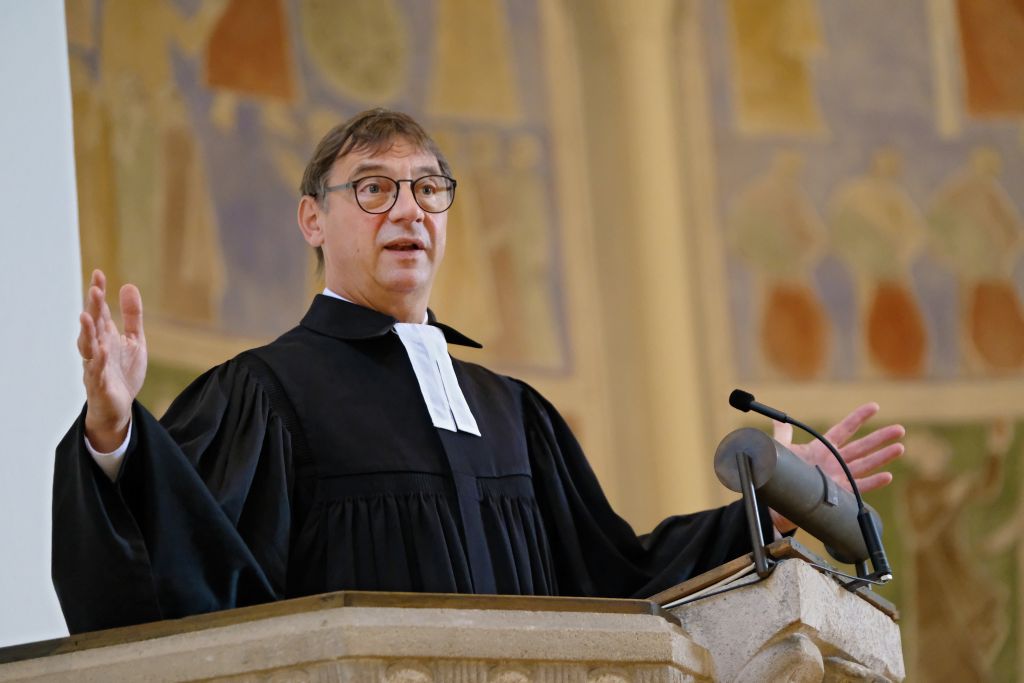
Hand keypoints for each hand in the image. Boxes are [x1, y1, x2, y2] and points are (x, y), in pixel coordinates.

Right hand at [78, 269, 146, 451]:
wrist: (120, 407)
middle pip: (92, 325)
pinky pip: (97, 372)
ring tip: (87, 316)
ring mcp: (96, 366)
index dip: (98, 293)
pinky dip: (99, 361)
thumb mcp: (134, 340)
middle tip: (94, 290)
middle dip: (92, 308)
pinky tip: (103, 349)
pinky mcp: (99, 385)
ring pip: (88, 347)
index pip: (100, 311)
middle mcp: (97, 348)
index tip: (99, 273)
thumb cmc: (123, 372)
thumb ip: (132, 316)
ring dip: (87, 332)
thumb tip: (128, 285)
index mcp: (105, 336)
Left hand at [769, 403, 904, 532]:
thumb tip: (778, 419)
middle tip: (900, 429)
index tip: (874, 407)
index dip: (858, 418)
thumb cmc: (783, 473)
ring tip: (900, 447)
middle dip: (880, 437)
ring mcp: (839, 476)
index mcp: (823, 447)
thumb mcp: (782, 450)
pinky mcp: (840, 492)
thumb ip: (783, 434)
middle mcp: (835, 460)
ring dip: (883, 457)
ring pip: (865, 464)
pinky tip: (887, 476)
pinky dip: (873, 482)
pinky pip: (859, 487)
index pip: (844, 429)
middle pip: (862, 446)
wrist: (781, 499)